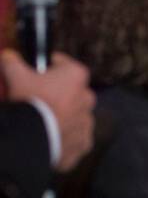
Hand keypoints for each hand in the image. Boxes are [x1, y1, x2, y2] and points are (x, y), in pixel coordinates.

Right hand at [0, 49, 95, 170]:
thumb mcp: (15, 74)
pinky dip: (65, 134)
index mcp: (77, 76)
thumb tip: (9, 56)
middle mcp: (88, 97)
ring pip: (75, 114)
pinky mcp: (84, 142)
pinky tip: (50, 134)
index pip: (64, 64)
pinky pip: (75, 135)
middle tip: (39, 96)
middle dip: (58, 92)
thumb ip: (12, 61)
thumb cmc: (30, 100)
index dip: (50, 66)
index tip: (39, 71)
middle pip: (72, 90)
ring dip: (63, 114)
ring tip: (43, 118)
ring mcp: (88, 121)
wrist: (36, 136)